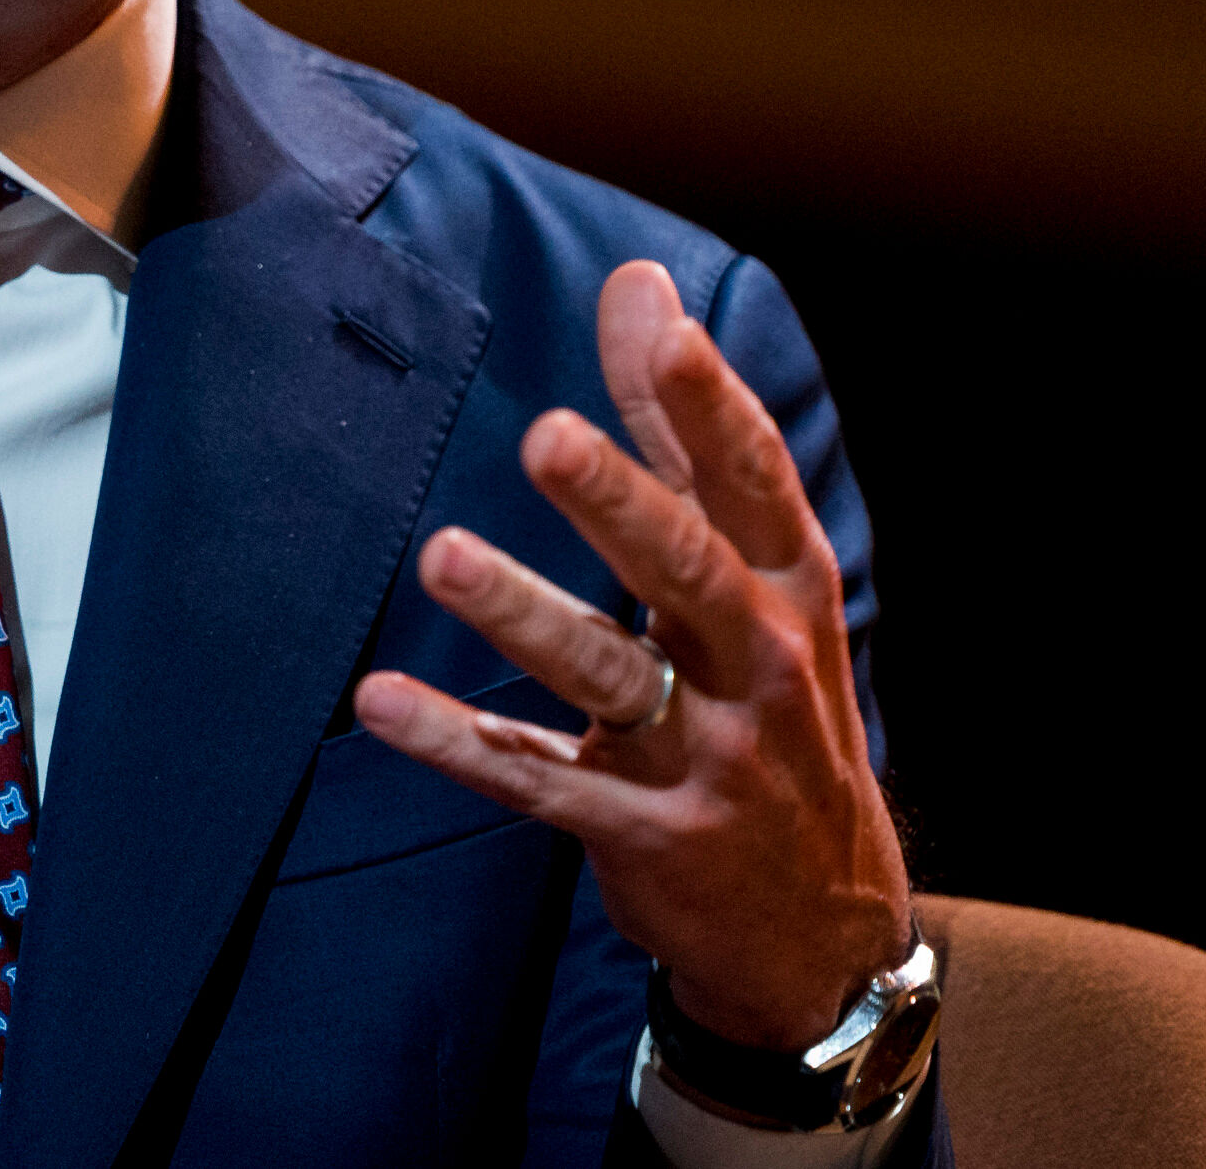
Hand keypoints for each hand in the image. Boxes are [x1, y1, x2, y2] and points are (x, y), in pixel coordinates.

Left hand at [354, 260, 910, 1049]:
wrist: (822, 920)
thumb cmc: (773, 700)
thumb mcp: (758, 573)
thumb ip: (686, 432)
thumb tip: (641, 285)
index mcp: (792, 586)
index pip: (752, 480)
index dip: (709, 404)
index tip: (662, 328)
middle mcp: (761, 662)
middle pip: (687, 569)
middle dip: (620, 504)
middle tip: (544, 436)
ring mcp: (706, 754)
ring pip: (609, 674)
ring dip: (524, 614)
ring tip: (442, 556)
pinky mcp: (641, 830)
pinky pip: (539, 781)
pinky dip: (460, 742)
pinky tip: (382, 700)